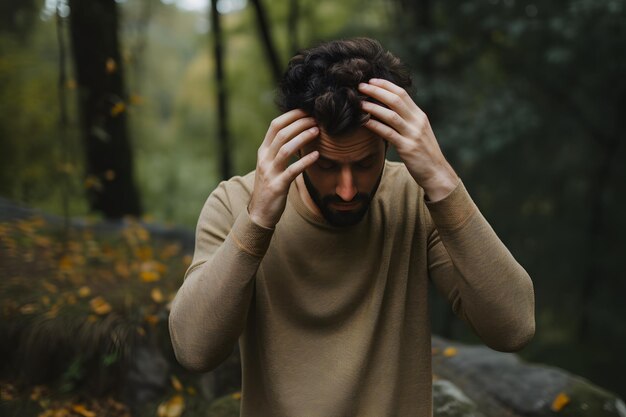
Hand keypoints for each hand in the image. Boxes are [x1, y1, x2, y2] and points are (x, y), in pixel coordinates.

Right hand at [248, 109, 319, 227]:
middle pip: (281, 134)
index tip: (307, 110)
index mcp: (263, 151)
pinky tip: (317, 156)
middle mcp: (264, 159)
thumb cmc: (270, 186)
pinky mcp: (277, 186)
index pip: (275, 125)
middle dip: (300, 123)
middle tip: (316, 119)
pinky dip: (305, 161)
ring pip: (286, 149)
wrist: (260, 212)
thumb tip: (297, 132)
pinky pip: (292, 170)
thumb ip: (280, 149)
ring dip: (303, 138)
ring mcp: (270, 172)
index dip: (291, 115)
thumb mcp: (271, 165)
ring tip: (317, 131)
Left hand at [358, 79, 458, 201]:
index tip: (371, 81)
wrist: (436, 172)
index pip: (402, 93)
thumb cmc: (424, 154)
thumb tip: (390, 111)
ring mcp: (413, 134)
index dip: (386, 85)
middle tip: (361, 86)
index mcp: (420, 116)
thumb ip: (407, 121)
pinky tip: (364, 122)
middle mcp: (417, 122)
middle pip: (396, 99)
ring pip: (391, 114)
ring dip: (373, 106)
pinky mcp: (407, 148)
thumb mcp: (418, 132)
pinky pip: (388, 133)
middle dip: (377, 91)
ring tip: (359, 103)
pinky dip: (375, 125)